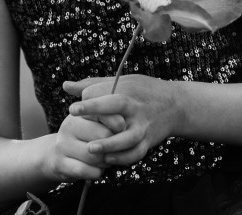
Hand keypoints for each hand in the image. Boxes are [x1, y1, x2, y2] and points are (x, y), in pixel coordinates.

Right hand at [47, 112, 123, 182]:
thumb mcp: (93, 124)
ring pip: (94, 155)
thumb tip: (122, 124)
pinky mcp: (59, 163)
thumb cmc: (83, 138)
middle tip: (115, 150)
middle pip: (103, 135)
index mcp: (80, 112)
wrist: (55, 155)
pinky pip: (84, 170)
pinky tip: (97, 171)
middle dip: (113, 146)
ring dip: (106, 162)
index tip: (122, 129)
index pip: (103, 113)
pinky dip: (96, 173)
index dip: (117, 123)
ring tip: (106, 160)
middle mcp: (69, 125)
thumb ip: (108, 120)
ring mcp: (62, 145)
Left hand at [63, 74, 178, 167]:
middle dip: (95, 110)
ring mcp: (143, 126)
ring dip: (109, 143)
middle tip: (72, 116)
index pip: (103, 92)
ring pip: (127, 137)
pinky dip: (122, 158)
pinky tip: (107, 161)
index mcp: (127, 90)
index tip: (74, 108)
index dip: (87, 101)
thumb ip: (93, 85)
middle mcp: (136, 107)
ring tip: (90, 148)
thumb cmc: (143, 91)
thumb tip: (65, 86)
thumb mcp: (121, 81)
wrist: (176, 105)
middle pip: (116, 106)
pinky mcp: (148, 142)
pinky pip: (135, 153)